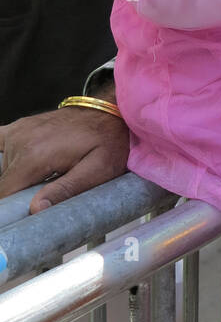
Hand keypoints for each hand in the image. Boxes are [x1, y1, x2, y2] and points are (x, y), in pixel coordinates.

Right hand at [0, 106, 129, 212]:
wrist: (110, 112)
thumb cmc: (107, 143)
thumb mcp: (96, 172)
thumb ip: (65, 190)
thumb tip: (35, 209)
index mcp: (35, 156)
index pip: (4, 192)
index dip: (13, 208)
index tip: (30, 209)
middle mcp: (20, 141)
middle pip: (3, 182)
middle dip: (17, 194)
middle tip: (46, 191)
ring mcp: (17, 131)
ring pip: (1, 167)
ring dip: (15, 177)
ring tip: (44, 176)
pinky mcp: (19, 127)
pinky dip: (3, 158)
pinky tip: (19, 167)